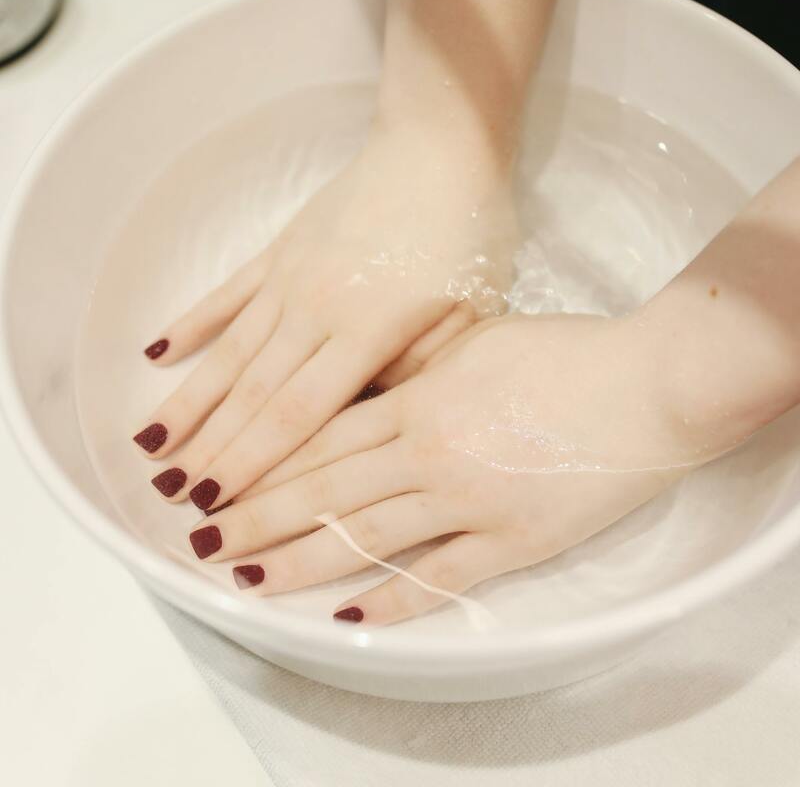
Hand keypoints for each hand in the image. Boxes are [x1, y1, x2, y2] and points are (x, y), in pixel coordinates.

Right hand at [134, 128, 517, 509]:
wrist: (442, 144)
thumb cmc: (468, 234)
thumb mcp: (470, 313)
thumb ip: (417, 372)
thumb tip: (369, 423)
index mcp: (368, 333)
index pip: (298, 414)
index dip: (253, 464)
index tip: (215, 503)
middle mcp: (316, 309)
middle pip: (254, 393)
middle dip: (211, 449)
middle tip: (170, 495)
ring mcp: (290, 277)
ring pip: (230, 351)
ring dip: (190, 401)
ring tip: (150, 444)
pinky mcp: (280, 249)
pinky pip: (228, 294)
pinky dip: (193, 324)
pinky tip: (158, 353)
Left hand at [186, 312, 709, 624]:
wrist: (645, 382)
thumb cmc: (564, 352)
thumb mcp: (479, 341)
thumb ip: (421, 369)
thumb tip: (376, 388)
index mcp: (419, 398)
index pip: (321, 436)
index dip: (264, 461)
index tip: (221, 480)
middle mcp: (428, 451)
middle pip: (325, 487)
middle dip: (257, 514)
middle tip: (205, 538)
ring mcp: (467, 499)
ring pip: (364, 535)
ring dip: (299, 560)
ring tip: (248, 580)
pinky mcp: (511, 540)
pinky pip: (440, 577)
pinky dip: (393, 600)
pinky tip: (349, 618)